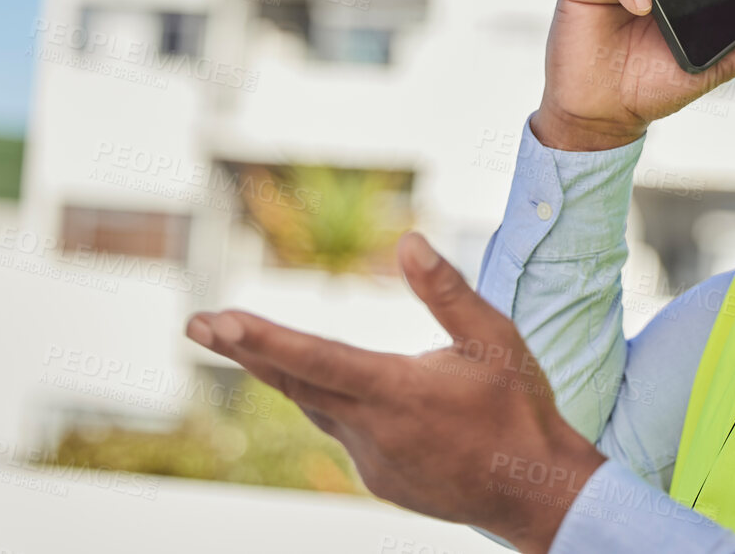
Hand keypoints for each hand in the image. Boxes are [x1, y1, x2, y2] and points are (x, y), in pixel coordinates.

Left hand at [186, 233, 605, 553]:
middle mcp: (373, 430)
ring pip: (317, 406)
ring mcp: (371, 460)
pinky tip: (351, 391)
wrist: (537, 494)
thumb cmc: (520, 408)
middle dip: (244, 350)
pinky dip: (333, 403)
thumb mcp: (495, 338)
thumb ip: (447, 291)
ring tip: (245, 342)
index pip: (316, 359)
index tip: (218, 321)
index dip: (263, 340)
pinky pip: (345, 431)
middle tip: (196, 324)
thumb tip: (409, 240)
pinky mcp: (379, 479)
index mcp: (398, 391)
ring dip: (282, 373)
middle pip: (295, 383)